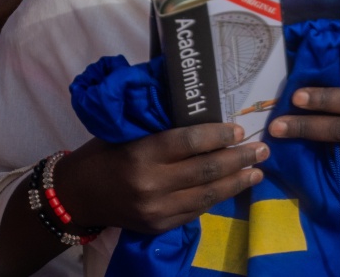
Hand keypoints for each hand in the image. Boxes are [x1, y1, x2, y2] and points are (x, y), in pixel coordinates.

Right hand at [55, 123, 267, 235]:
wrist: (76, 195)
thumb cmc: (104, 153)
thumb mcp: (129, 132)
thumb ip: (163, 128)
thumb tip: (205, 113)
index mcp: (142, 153)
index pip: (190, 142)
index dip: (219, 136)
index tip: (239, 130)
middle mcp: (151, 184)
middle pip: (205, 170)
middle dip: (239, 159)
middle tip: (262, 148)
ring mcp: (156, 209)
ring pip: (207, 194)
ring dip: (237, 182)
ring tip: (258, 170)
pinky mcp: (158, 226)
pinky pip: (196, 210)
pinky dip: (217, 198)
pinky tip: (234, 187)